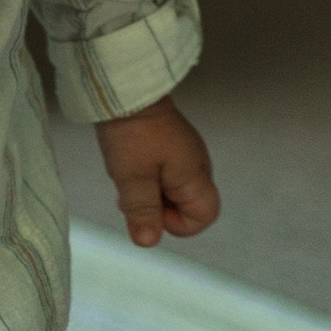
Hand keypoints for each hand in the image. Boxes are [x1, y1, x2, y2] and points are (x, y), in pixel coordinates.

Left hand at [94, 92, 218, 248]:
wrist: (125, 88)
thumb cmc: (132, 132)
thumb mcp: (132, 177)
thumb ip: (142, 211)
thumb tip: (148, 242)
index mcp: (195, 175)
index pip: (205, 216)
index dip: (177, 223)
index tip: (150, 209)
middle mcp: (197, 165)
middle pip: (187, 204)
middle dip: (158, 207)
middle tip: (132, 192)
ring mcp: (184, 151)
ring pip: (172, 187)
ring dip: (149, 190)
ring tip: (127, 176)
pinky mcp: (170, 141)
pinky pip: (164, 170)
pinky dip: (147, 174)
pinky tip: (128, 163)